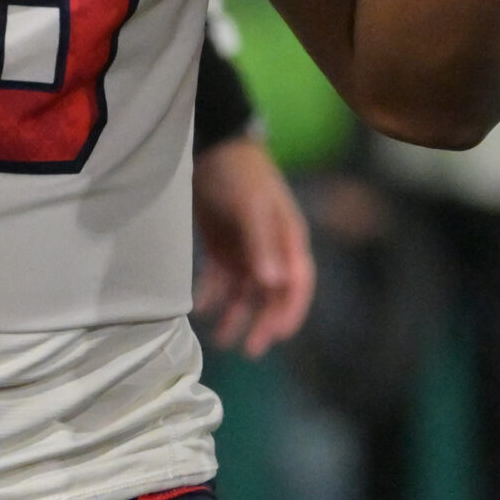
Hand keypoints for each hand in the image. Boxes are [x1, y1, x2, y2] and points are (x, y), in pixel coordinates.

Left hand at [191, 136, 315, 358]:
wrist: (211, 149)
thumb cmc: (240, 175)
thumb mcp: (252, 207)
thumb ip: (262, 244)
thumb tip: (274, 284)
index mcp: (288, 239)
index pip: (298, 283)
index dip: (291, 311)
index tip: (277, 336)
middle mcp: (272, 251)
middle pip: (273, 295)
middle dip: (262, 323)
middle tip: (249, 350)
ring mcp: (248, 251)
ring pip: (246, 294)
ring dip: (236, 316)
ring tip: (220, 339)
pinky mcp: (223, 249)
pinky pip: (221, 281)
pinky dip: (213, 296)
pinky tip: (201, 308)